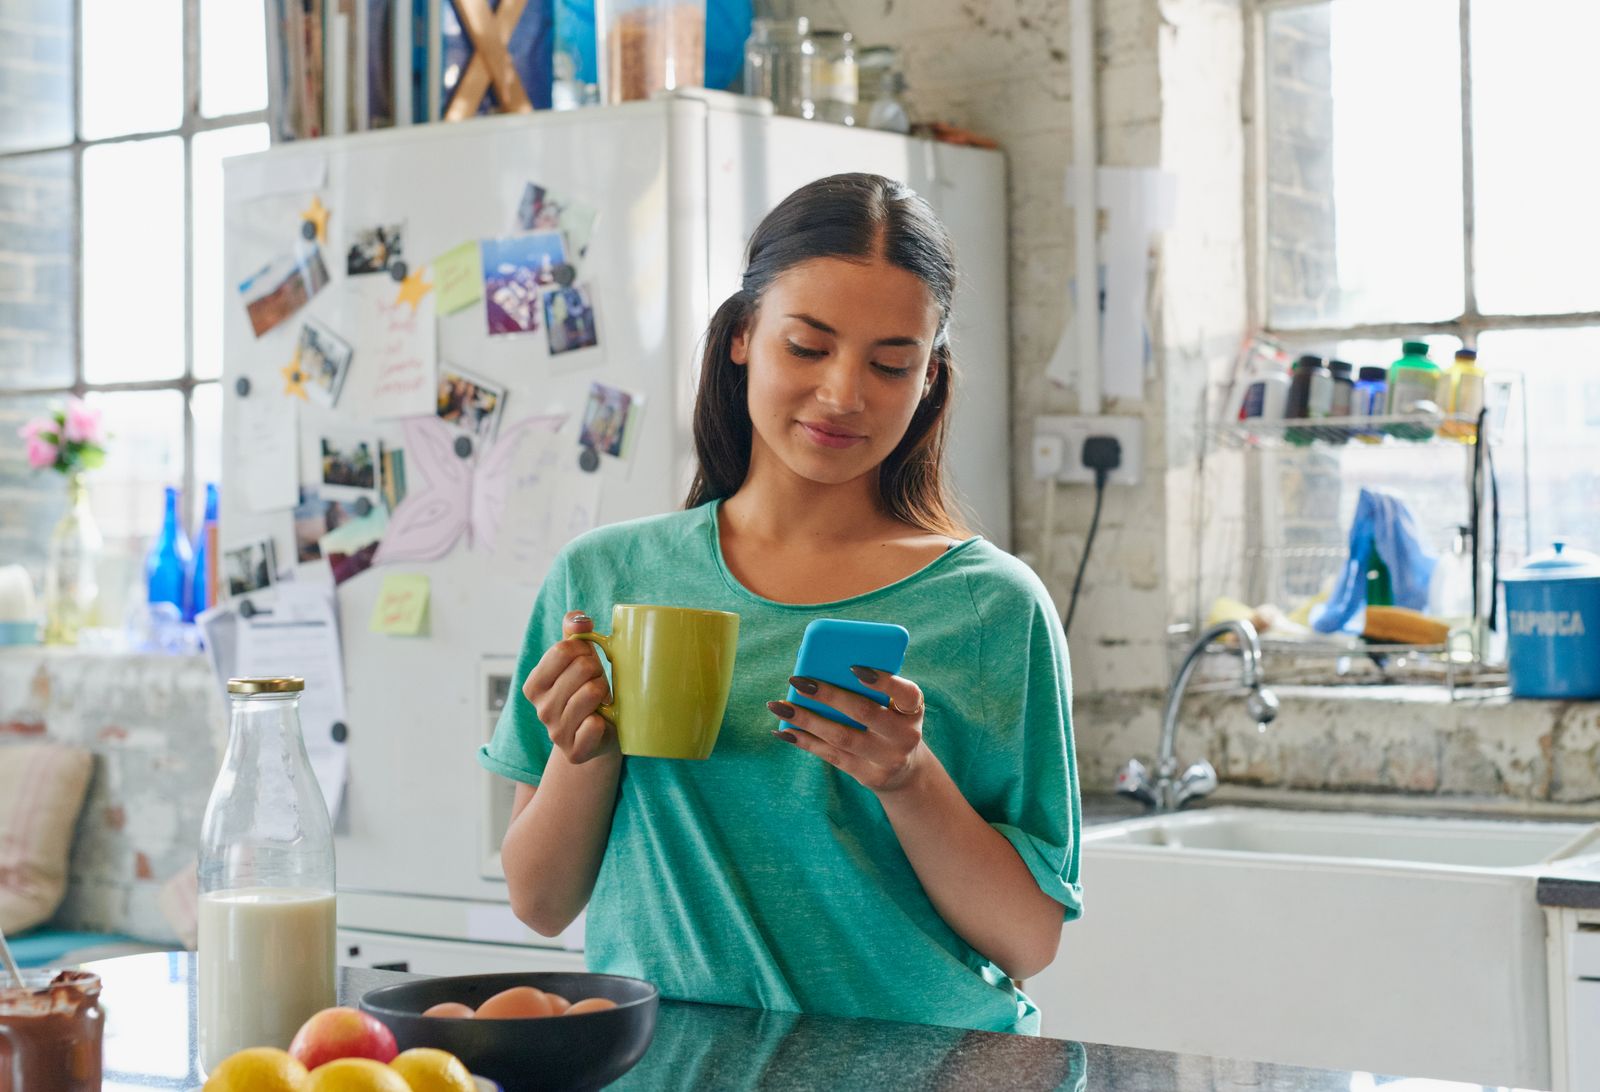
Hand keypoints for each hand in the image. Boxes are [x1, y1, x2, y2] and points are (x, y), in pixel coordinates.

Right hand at [522, 610, 616, 763]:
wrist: (601, 734)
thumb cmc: (588, 689)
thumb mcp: (578, 658)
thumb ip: (574, 631)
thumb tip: (581, 621)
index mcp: (534, 685)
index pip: (563, 650)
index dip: (585, 649)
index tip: (588, 661)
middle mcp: (540, 709)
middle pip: (581, 668)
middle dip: (597, 670)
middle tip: (597, 683)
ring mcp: (556, 732)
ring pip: (591, 693)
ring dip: (604, 692)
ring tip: (601, 700)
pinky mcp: (574, 750)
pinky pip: (594, 724)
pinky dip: (605, 719)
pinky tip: (602, 721)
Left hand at [767, 667, 928, 794]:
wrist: (906, 771)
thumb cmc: (891, 722)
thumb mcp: (894, 706)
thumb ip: (870, 690)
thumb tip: (820, 670)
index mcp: (914, 709)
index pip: (905, 693)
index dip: (882, 681)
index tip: (853, 667)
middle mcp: (905, 736)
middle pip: (863, 713)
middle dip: (827, 695)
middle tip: (798, 680)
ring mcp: (886, 759)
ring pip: (840, 736)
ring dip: (806, 719)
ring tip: (779, 705)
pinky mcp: (867, 775)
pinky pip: (830, 755)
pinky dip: (804, 741)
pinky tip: (783, 730)